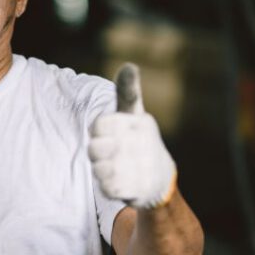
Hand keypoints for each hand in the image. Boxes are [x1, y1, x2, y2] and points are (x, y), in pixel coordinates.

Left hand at [88, 63, 176, 208]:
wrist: (160, 180)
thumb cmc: (139, 141)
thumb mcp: (135, 114)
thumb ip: (127, 91)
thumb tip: (129, 65)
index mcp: (138, 122)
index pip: (99, 124)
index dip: (97, 131)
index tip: (106, 134)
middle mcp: (140, 143)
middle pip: (94, 148)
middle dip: (97, 152)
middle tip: (109, 153)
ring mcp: (139, 167)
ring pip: (99, 169)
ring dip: (101, 170)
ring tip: (114, 167)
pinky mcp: (137, 189)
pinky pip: (107, 188)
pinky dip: (107, 186)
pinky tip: (118, 181)